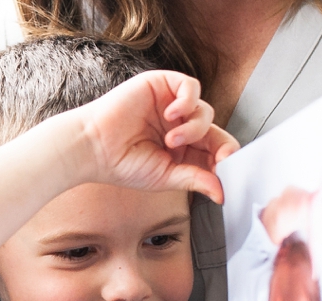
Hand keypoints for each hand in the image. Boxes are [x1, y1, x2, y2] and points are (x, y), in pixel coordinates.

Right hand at [78, 71, 238, 203]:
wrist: (94, 147)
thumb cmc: (124, 164)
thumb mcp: (166, 177)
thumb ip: (196, 179)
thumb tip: (222, 193)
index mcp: (184, 150)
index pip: (215, 152)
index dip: (226, 160)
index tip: (227, 172)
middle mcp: (181, 127)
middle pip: (216, 131)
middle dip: (220, 146)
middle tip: (218, 159)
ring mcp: (172, 105)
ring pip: (205, 112)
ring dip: (194, 128)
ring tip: (171, 141)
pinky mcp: (162, 85)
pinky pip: (191, 87)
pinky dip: (188, 101)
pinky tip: (171, 115)